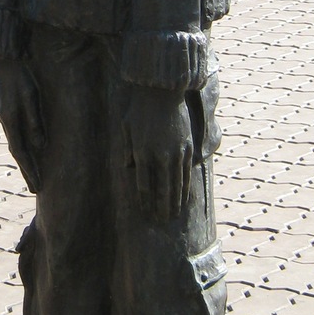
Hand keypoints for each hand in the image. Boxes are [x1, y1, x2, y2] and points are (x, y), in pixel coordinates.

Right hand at [0, 58, 45, 192]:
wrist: (0, 53)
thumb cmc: (18, 72)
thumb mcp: (30, 95)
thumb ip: (34, 119)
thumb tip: (40, 145)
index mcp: (10, 119)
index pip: (21, 152)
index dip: (30, 170)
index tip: (37, 186)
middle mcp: (4, 119)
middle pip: (17, 150)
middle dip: (27, 169)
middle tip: (35, 187)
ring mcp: (3, 113)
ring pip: (15, 141)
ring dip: (24, 159)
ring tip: (32, 172)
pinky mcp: (5, 106)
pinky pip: (14, 132)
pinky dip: (21, 144)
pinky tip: (26, 147)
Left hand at [122, 86, 191, 220]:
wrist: (163, 92)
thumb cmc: (140, 109)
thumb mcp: (126, 128)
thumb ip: (126, 149)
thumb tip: (127, 168)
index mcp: (142, 153)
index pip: (143, 185)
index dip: (144, 202)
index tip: (145, 214)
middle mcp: (160, 156)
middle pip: (162, 190)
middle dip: (161, 208)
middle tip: (161, 221)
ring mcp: (176, 153)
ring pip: (176, 185)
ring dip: (175, 202)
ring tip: (173, 215)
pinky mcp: (187, 148)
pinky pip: (186, 173)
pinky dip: (185, 188)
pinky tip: (184, 198)